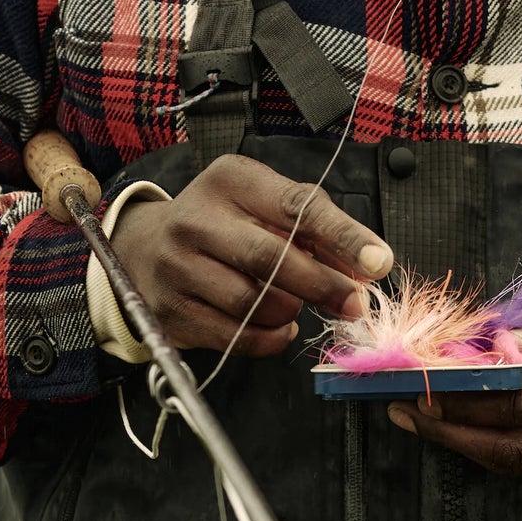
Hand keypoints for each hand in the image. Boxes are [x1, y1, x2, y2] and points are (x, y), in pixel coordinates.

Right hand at [110, 156, 393, 359]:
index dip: (342, 236)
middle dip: (322, 285)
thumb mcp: (263, 205)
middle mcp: (195, 219)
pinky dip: (269, 339)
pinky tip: (279, 328)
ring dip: (290, 312)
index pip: (295, 206)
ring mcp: (177, 267)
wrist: (142, 246)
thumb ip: (316, 229)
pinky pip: (235, 337)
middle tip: (355, 303)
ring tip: (297, 306)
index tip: (379, 261)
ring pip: (252, 303)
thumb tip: (368, 267)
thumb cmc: (222, 223)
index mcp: (229, 181)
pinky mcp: (170, 310)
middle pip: (270, 259)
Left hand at [386, 268, 521, 481]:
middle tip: (402, 408)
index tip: (423, 385)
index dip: (470, 401)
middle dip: (451, 430)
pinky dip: (489, 450)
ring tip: (415, 417)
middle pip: (516, 444)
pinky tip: (456, 428)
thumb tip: (499, 347)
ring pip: (519, 462)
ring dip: (462, 444)